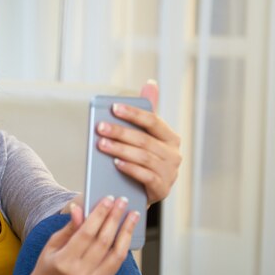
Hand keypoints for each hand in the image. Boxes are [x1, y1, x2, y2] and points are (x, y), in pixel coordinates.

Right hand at [20, 197, 139, 274]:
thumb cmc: (47, 267)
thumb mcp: (52, 245)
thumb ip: (69, 228)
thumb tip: (80, 208)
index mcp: (63, 262)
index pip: (86, 233)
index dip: (99, 215)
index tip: (108, 200)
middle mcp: (80, 274)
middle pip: (103, 241)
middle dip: (114, 218)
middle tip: (122, 201)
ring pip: (116, 253)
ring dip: (126, 231)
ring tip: (133, 215)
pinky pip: (117, 263)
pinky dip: (124, 246)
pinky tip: (127, 232)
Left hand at [96, 80, 181, 204]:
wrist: (144, 191)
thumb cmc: (143, 158)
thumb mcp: (145, 136)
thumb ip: (147, 112)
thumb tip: (151, 83)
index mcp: (170, 138)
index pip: (153, 121)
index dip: (133, 113)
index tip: (113, 108)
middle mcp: (174, 154)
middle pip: (144, 139)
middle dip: (120, 132)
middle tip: (100, 127)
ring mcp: (170, 172)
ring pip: (143, 157)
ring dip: (120, 149)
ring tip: (101, 144)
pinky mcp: (162, 188)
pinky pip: (145, 176)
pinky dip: (130, 168)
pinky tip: (115, 163)